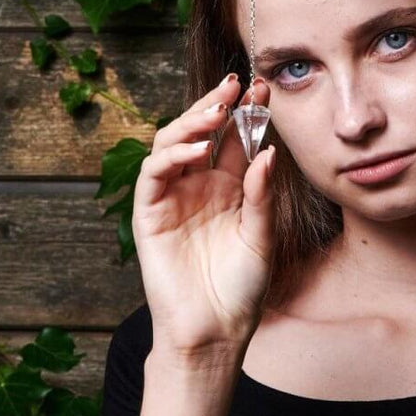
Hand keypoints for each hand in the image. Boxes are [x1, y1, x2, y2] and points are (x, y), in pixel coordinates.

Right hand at [132, 73, 277, 369]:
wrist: (215, 330)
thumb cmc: (241, 290)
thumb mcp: (261, 237)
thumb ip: (261, 195)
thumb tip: (267, 152)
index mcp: (228, 189)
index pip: (234, 140)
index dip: (245, 113)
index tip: (263, 89)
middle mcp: (198, 187)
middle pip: (201, 133)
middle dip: (216, 106)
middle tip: (236, 85)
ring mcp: (171, 198)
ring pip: (172, 145)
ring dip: (192, 123)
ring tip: (217, 111)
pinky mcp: (149, 214)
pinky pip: (154, 174)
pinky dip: (172, 156)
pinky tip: (197, 151)